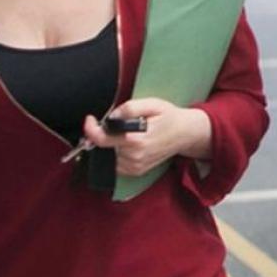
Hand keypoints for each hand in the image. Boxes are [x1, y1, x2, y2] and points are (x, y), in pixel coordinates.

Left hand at [83, 98, 210, 175]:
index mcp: (136, 140)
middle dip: (105, 133)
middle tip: (118, 123)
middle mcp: (134, 157)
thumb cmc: (170, 117)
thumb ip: (130, 108)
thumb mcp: (153, 104)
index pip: (102, 140)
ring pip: (109, 155)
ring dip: (112, 144)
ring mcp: (136, 166)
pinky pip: (116, 163)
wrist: (186, 134)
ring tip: (127, 133)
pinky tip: (130, 144)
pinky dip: (118, 153)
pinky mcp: (136, 171)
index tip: (90, 119)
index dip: (91, 129)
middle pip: (105, 146)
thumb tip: (111, 116)